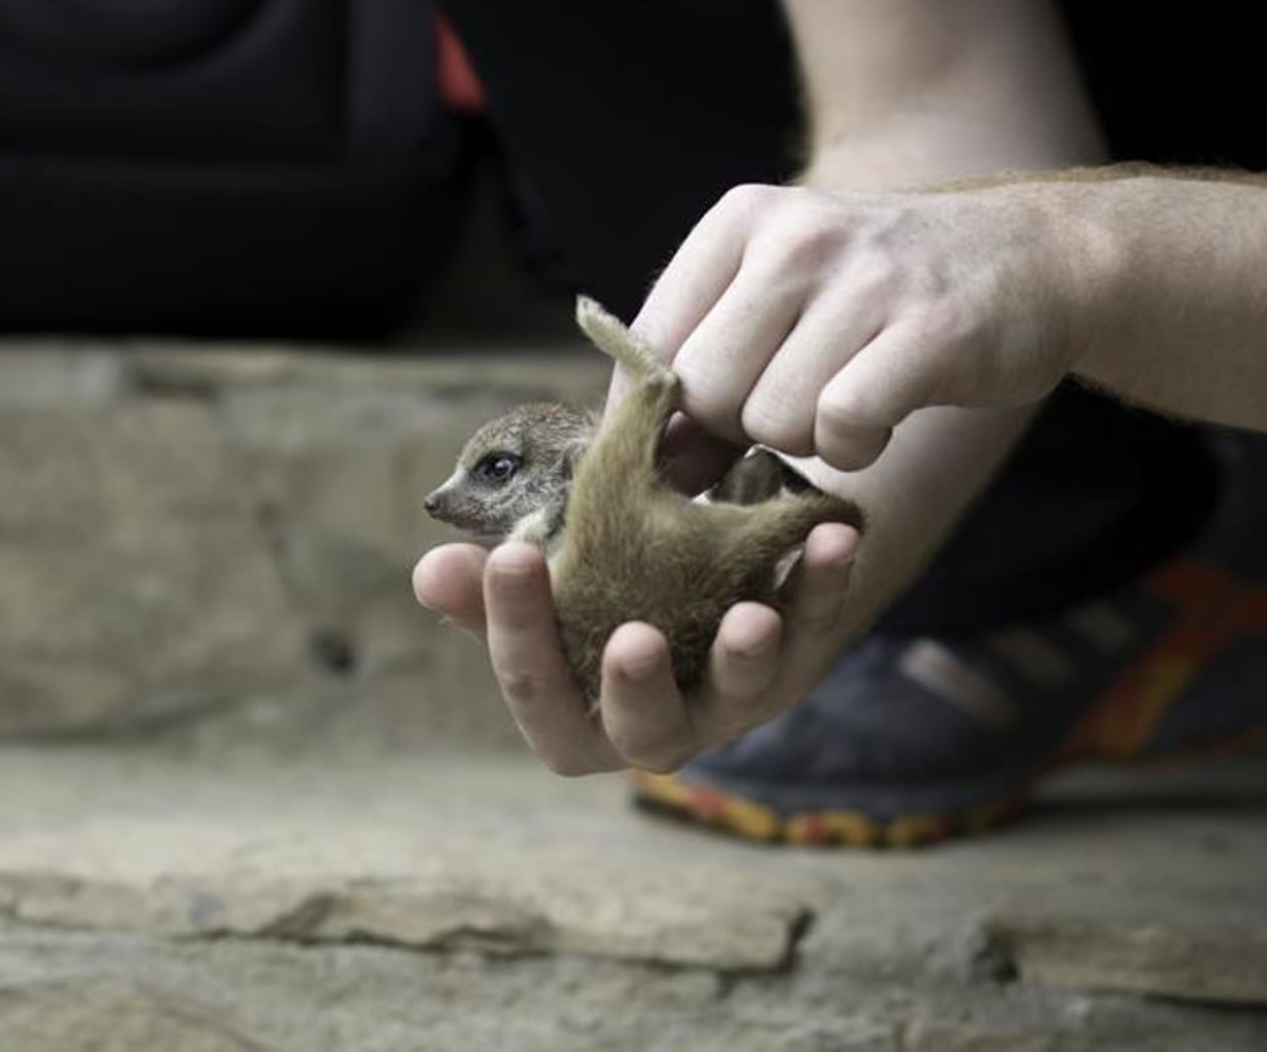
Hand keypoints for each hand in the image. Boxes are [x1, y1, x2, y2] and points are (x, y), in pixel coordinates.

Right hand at [411, 523, 858, 775]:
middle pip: (642, 729)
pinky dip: (824, 586)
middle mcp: (652, 728)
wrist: (690, 585)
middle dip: (637, 689)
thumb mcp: (537, 590)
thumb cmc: (592, 597)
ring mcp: (727, 704)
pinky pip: (813, 630)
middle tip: (634, 640)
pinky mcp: (791, 665)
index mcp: (573, 718)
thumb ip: (487, 586)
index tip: (509, 555)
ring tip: (752, 614)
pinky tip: (831, 536)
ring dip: (747, 655)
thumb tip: (436, 571)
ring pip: (741, 695)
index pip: (536, 687)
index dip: (516, 628)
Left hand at [624, 181, 1093, 472]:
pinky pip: (842, 427)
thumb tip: (634, 466)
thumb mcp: (782, 297)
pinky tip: (882, 416)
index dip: (661, 417)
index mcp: (741, 223)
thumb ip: (705, 367)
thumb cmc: (881, 295)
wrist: (1033, 257)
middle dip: (737, 429)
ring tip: (848, 398)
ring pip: (769, 419)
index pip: (648, 346)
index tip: (693, 443)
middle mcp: (795, 235)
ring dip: (806, 438)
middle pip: (702, 392)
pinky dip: (857, 447)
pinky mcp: (928, 330)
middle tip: (795, 406)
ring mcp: (864, 278)